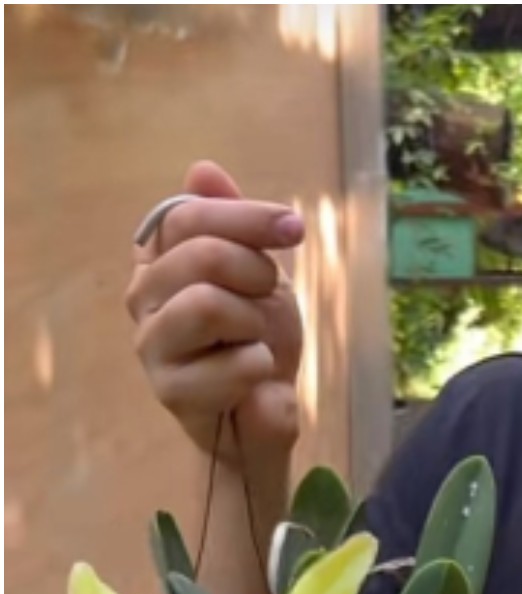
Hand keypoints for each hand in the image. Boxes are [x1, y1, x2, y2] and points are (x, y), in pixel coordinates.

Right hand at [126, 160, 305, 473]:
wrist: (262, 411)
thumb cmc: (255, 337)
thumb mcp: (257, 272)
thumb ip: (232, 222)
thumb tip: (202, 169)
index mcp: (160, 260)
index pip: (185, 214)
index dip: (245, 216)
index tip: (293, 228)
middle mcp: (144, 297)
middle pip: (200, 254)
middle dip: (254, 271)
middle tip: (268, 295)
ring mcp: (151, 345)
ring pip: (206, 305)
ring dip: (254, 320)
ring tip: (256, 338)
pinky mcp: (172, 391)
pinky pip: (234, 364)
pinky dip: (263, 366)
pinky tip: (255, 378)